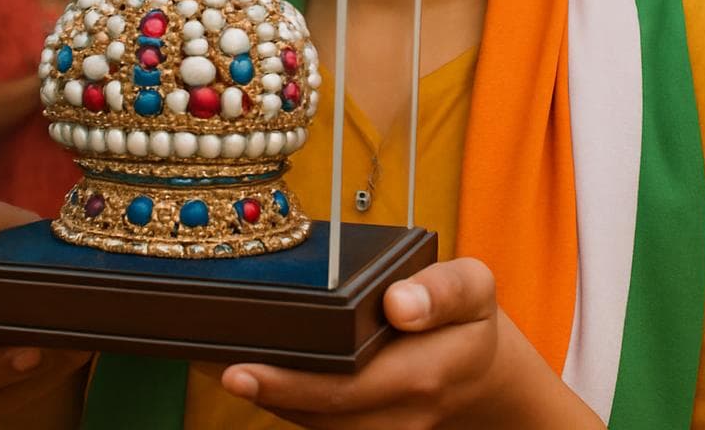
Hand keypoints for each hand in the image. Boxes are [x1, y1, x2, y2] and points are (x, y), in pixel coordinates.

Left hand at [221, 258, 583, 428]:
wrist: (488, 378)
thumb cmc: (471, 322)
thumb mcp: (476, 288)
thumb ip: (444, 290)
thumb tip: (400, 302)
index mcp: (425, 374)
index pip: (346, 387)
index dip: (289, 383)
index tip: (242, 368)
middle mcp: (402, 416)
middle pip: (320, 416)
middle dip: (265, 394)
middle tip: (216, 366)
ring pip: (317, 427)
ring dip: (271, 401)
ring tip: (220, 366)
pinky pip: (323, 427)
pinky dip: (288, 406)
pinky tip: (257, 378)